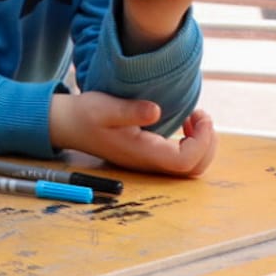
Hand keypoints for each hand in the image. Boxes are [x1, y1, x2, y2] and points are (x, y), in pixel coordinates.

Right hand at [51, 93, 217, 176]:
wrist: (67, 124)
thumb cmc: (84, 115)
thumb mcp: (103, 107)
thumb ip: (129, 110)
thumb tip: (157, 111)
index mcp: (142, 153)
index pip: (185, 161)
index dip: (201, 142)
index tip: (198, 115)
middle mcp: (149, 162)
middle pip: (194, 168)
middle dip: (207, 143)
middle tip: (201, 116)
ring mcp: (150, 160)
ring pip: (191, 165)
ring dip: (202, 142)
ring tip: (194, 117)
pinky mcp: (150, 154)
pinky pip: (182, 157)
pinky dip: (192, 141)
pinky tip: (184, 122)